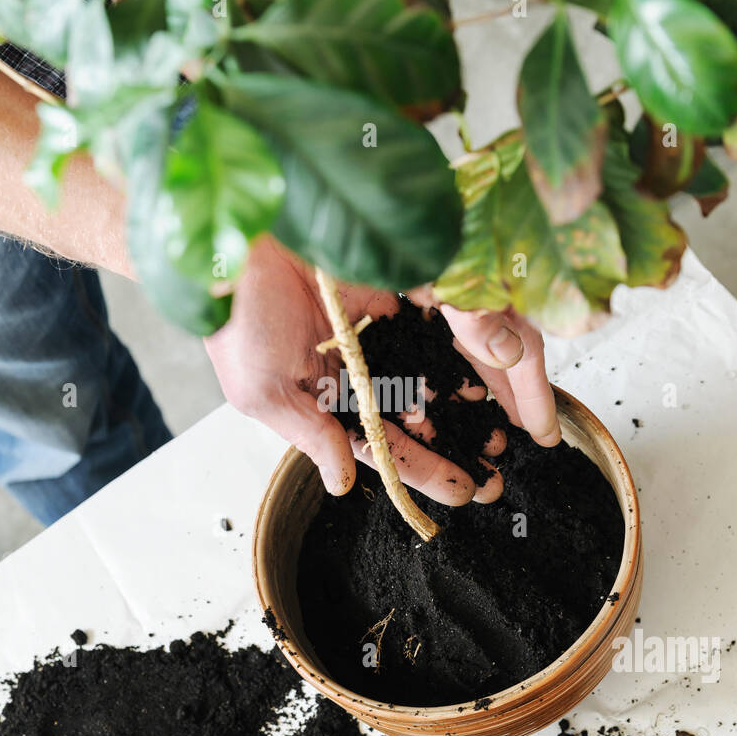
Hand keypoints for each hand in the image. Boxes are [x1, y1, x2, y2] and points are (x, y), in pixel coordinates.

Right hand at [205, 237, 558, 505]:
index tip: (463, 493)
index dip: (422, 471)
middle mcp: (351, 372)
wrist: (234, 242)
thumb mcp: (266, 392)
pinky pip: (428, 322)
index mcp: (320, 403)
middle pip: (414, 416)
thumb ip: (313, 436)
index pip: (380, 446)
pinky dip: (456, 344)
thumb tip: (342, 484)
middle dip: (454, 442)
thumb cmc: (236, 322)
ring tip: (501, 425)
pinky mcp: (383, 291)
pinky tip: (486, 366)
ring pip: (427, 372)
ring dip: (462, 400)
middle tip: (496, 469)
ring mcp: (370, 333)